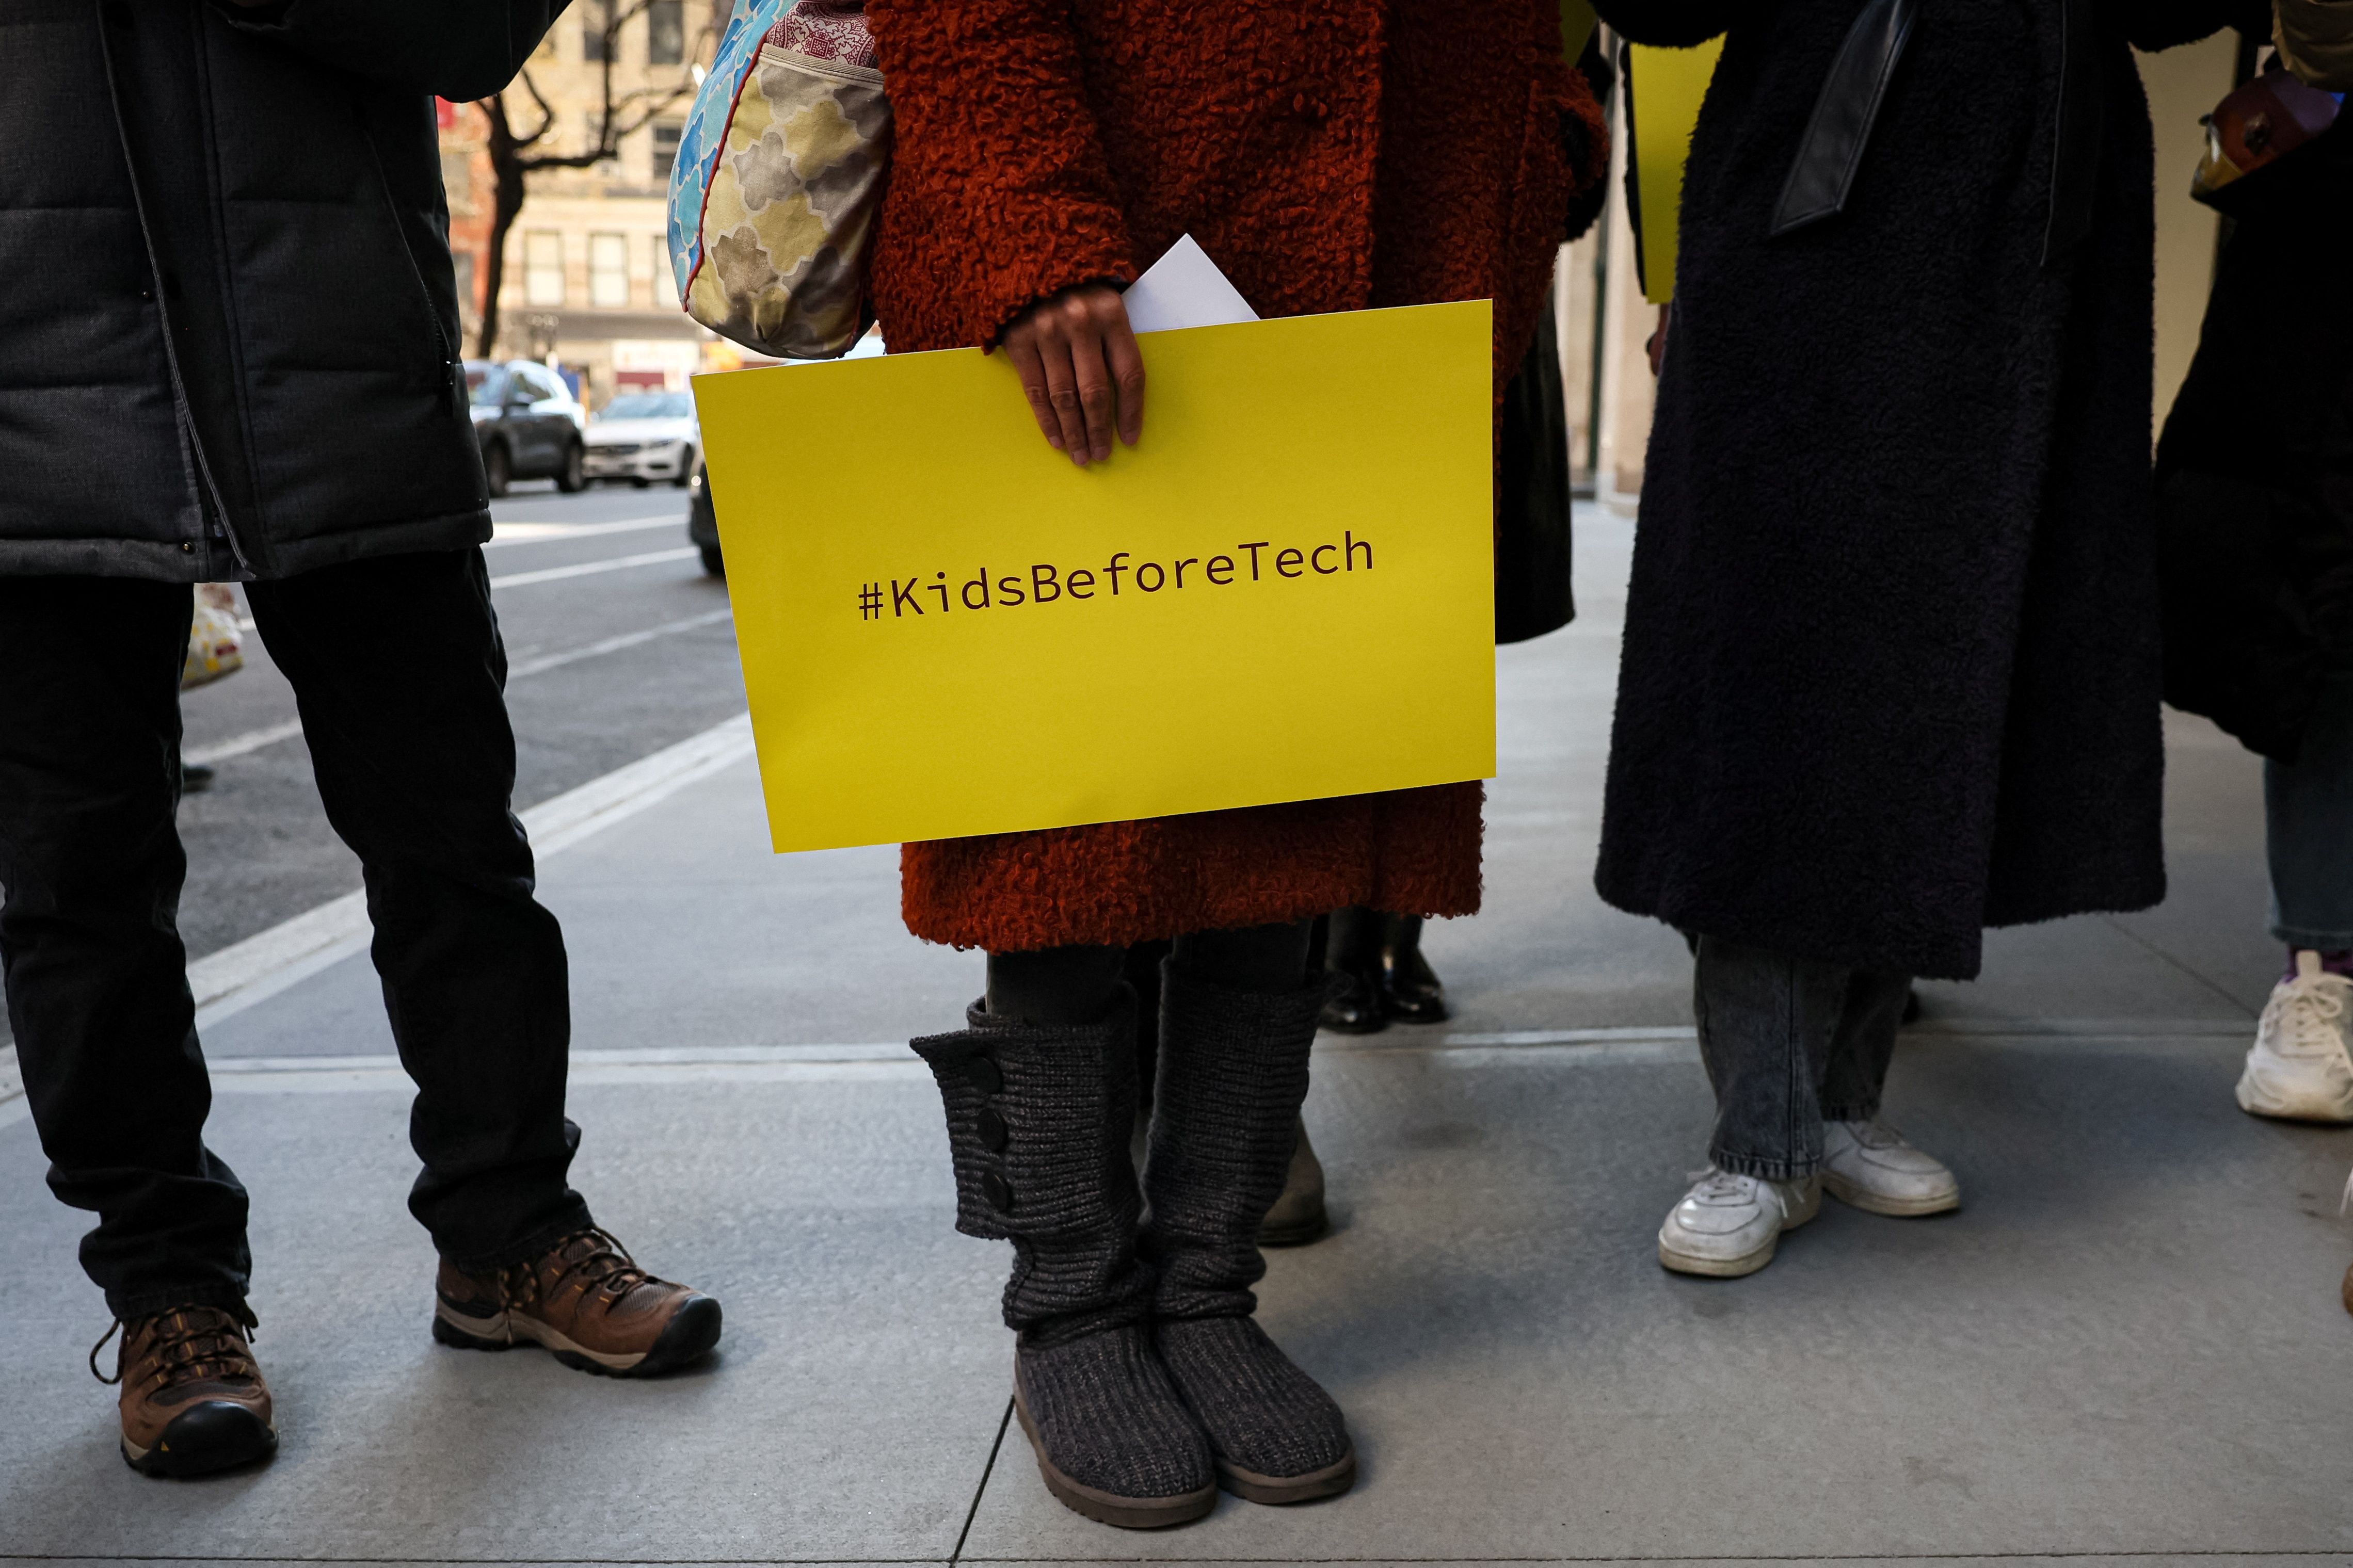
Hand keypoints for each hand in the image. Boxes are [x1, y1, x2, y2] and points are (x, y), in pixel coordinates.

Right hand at [995, 284, 1143, 466]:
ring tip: (1080, 456)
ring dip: (1074, 432)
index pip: (1129, 373)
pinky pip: (1035, 391)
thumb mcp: (1106, 304)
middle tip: (1101, 455)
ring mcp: (1046, 331)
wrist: (1028, 254)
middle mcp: (1080, 322)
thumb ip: (1115, 342)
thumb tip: (1125, 403)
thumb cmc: (1077, 286)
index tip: (1130, 439)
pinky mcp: (1018, 338)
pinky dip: (1046, 420)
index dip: (1131, 411)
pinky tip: (1057, 440)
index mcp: (1112, 313)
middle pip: (1095, 391)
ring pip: (1064, 396)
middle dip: (1100, 430)